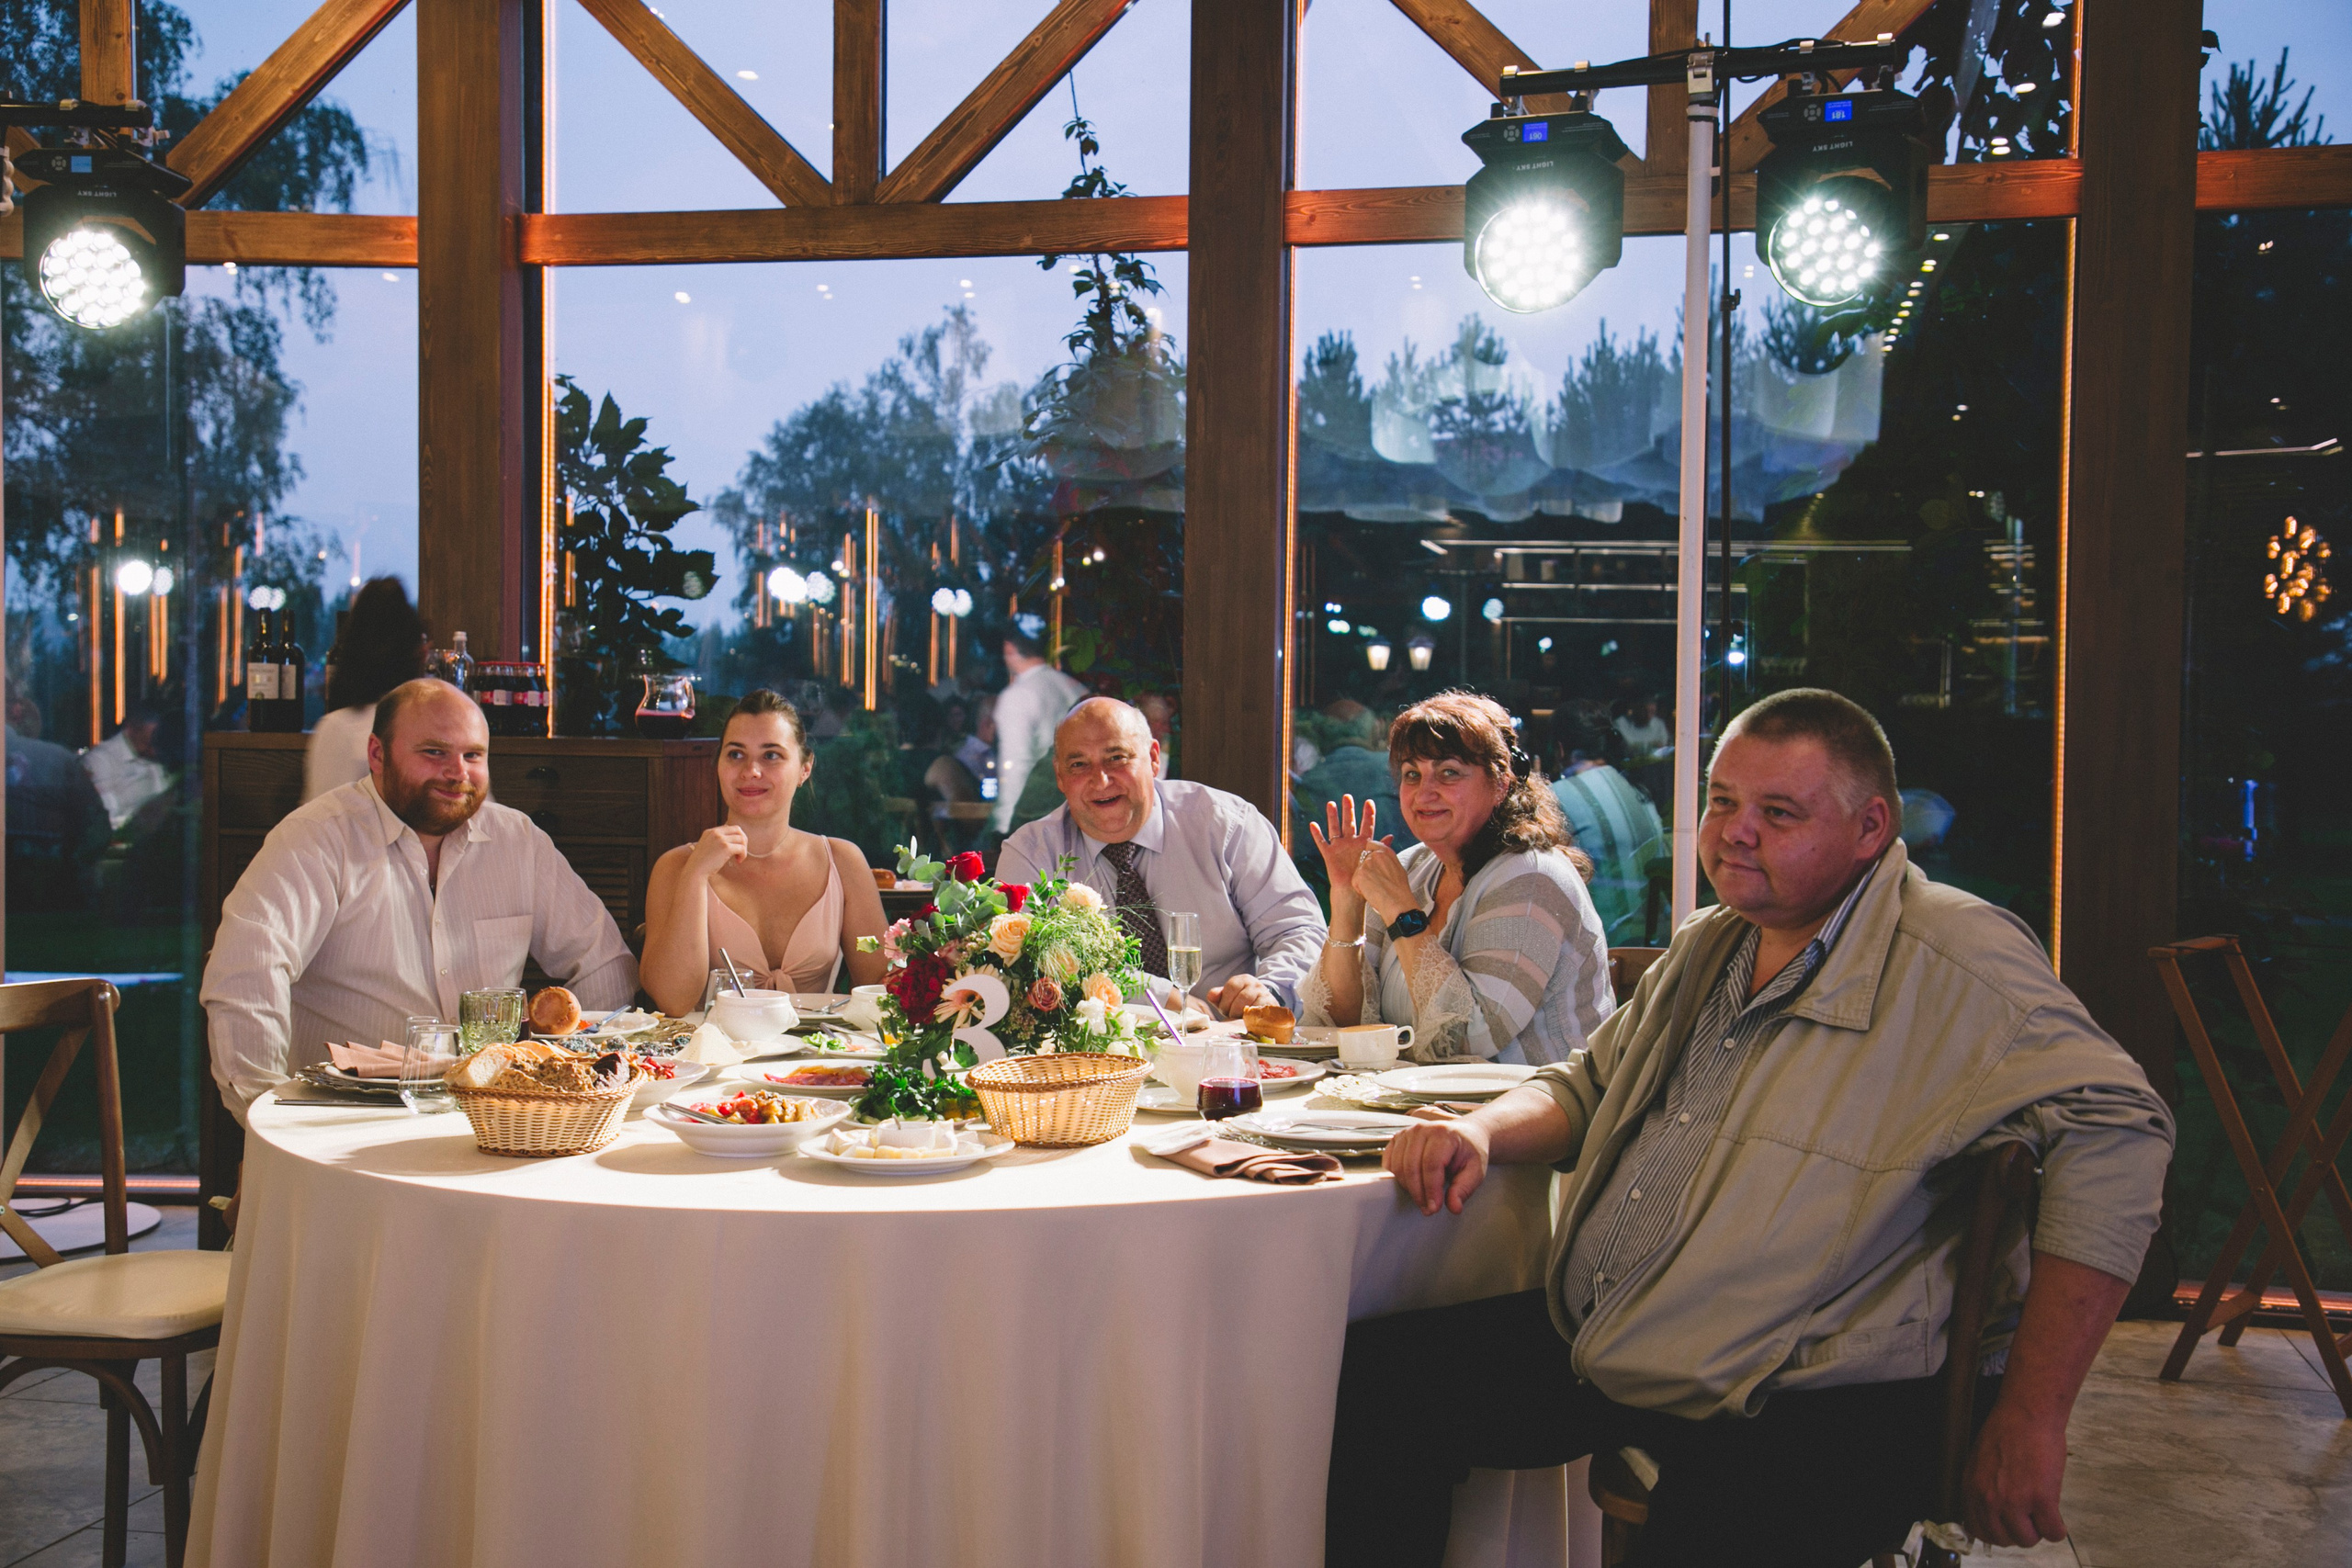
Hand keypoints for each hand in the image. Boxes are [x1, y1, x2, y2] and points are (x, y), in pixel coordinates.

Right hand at [683, 825, 747, 879]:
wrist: (695, 871)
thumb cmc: (701, 864)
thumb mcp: (707, 847)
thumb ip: (717, 842)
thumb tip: (733, 843)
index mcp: (710, 831)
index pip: (729, 827)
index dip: (736, 837)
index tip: (735, 848)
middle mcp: (715, 832)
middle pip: (738, 830)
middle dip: (743, 840)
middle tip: (741, 851)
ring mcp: (720, 839)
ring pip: (741, 839)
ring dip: (743, 849)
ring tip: (739, 858)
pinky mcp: (726, 848)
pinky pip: (742, 848)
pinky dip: (743, 855)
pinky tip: (738, 861)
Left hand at [1208, 973, 1275, 1017]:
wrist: (1263, 1007)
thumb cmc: (1241, 1004)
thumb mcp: (1228, 998)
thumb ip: (1218, 996)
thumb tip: (1211, 995)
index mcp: (1243, 979)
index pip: (1231, 987)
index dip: (1225, 1002)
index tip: (1225, 1010)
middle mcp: (1256, 984)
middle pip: (1241, 998)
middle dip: (1233, 1011)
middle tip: (1233, 1016)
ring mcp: (1265, 995)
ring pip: (1252, 1006)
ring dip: (1243, 1016)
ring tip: (1241, 1019)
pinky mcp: (1272, 1006)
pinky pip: (1260, 1014)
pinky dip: (1253, 1019)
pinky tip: (1249, 1021)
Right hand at [1307, 796, 1389, 899]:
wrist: (1353, 892)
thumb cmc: (1366, 879)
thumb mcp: (1376, 861)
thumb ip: (1381, 847)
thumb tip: (1390, 836)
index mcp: (1364, 843)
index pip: (1367, 825)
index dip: (1368, 814)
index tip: (1369, 801)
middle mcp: (1351, 842)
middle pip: (1349, 822)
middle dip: (1348, 809)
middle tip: (1347, 796)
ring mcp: (1340, 847)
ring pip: (1335, 828)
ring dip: (1333, 816)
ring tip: (1331, 803)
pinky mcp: (1330, 855)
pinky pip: (1322, 842)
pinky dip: (1317, 834)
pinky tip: (1313, 824)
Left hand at [1354, 841, 1418, 926]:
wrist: (1398, 902)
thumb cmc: (1400, 889)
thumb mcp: (1398, 868)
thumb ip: (1388, 858)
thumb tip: (1383, 852)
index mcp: (1386, 851)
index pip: (1370, 845)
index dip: (1369, 855)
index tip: (1373, 866)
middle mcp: (1376, 854)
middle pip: (1363, 860)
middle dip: (1366, 871)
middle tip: (1377, 882)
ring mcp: (1367, 863)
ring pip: (1359, 871)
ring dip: (1364, 881)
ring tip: (1376, 889)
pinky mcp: (1359, 874)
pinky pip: (1355, 881)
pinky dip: (1360, 889)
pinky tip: (1371, 893)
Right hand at [1383, 1117, 1489, 1215]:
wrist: (1464, 1134)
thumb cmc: (1469, 1151)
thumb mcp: (1476, 1171)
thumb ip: (1464, 1189)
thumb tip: (1454, 1207)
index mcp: (1443, 1134)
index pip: (1431, 1165)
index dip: (1431, 1190)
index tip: (1434, 1208)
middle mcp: (1422, 1130)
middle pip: (1412, 1167)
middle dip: (1418, 1193)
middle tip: (1428, 1209)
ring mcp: (1407, 1133)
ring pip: (1398, 1166)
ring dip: (1408, 1188)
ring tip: (1422, 1198)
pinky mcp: (1397, 1138)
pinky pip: (1389, 1162)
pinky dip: (1397, 1177)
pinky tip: (1410, 1184)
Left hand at [1962, 1398, 2069, 1547]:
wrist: (2027, 1414)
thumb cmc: (2006, 1431)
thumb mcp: (1979, 1461)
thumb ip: (1981, 1487)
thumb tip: (1986, 1510)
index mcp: (1973, 1489)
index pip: (1978, 1529)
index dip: (1996, 1532)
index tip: (2006, 1528)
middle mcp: (1990, 1499)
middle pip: (2003, 1539)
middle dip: (2018, 1532)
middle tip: (2028, 1519)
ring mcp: (2015, 1501)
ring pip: (2028, 1539)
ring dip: (2038, 1531)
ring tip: (2042, 1515)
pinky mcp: (2041, 1499)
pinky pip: (2052, 1533)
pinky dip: (2057, 1530)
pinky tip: (2057, 1518)